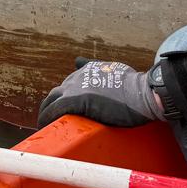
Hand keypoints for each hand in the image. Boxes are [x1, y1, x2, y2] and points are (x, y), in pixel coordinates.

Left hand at [37, 60, 164, 127]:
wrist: (142, 93)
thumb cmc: (134, 86)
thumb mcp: (114, 70)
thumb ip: (96, 68)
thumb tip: (79, 60)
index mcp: (87, 70)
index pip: (68, 84)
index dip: (63, 97)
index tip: (62, 108)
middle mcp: (78, 75)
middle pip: (56, 92)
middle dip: (52, 105)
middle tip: (51, 119)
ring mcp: (76, 87)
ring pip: (51, 100)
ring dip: (46, 113)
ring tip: (44, 125)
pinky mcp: (76, 100)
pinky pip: (54, 110)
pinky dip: (47, 118)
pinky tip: (44, 126)